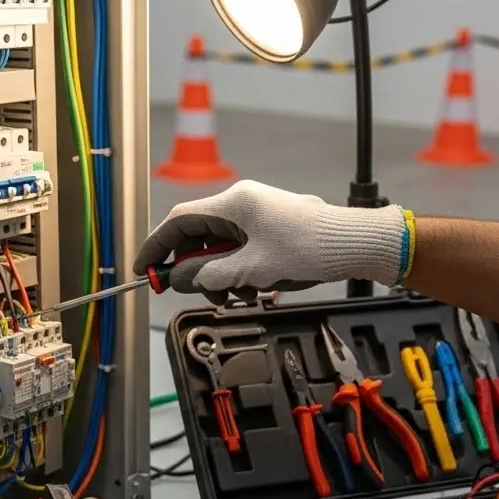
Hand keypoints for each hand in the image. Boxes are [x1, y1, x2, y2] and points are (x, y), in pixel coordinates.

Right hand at [134, 180, 410, 304]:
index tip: (144, 270)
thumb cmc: (309, 248)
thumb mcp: (252, 270)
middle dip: (197, 269)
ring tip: (241, 295)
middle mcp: (241, 202)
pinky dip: (240, 271)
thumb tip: (180, 277)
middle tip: (205, 294)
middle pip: (198, 235)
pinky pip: (240, 248)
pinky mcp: (270, 226)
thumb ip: (210, 274)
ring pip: (220, 246)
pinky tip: (256, 288)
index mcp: (233, 203)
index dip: (156, 246)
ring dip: (222, 275)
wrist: (354, 243)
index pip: (178, 221)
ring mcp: (256, 213)